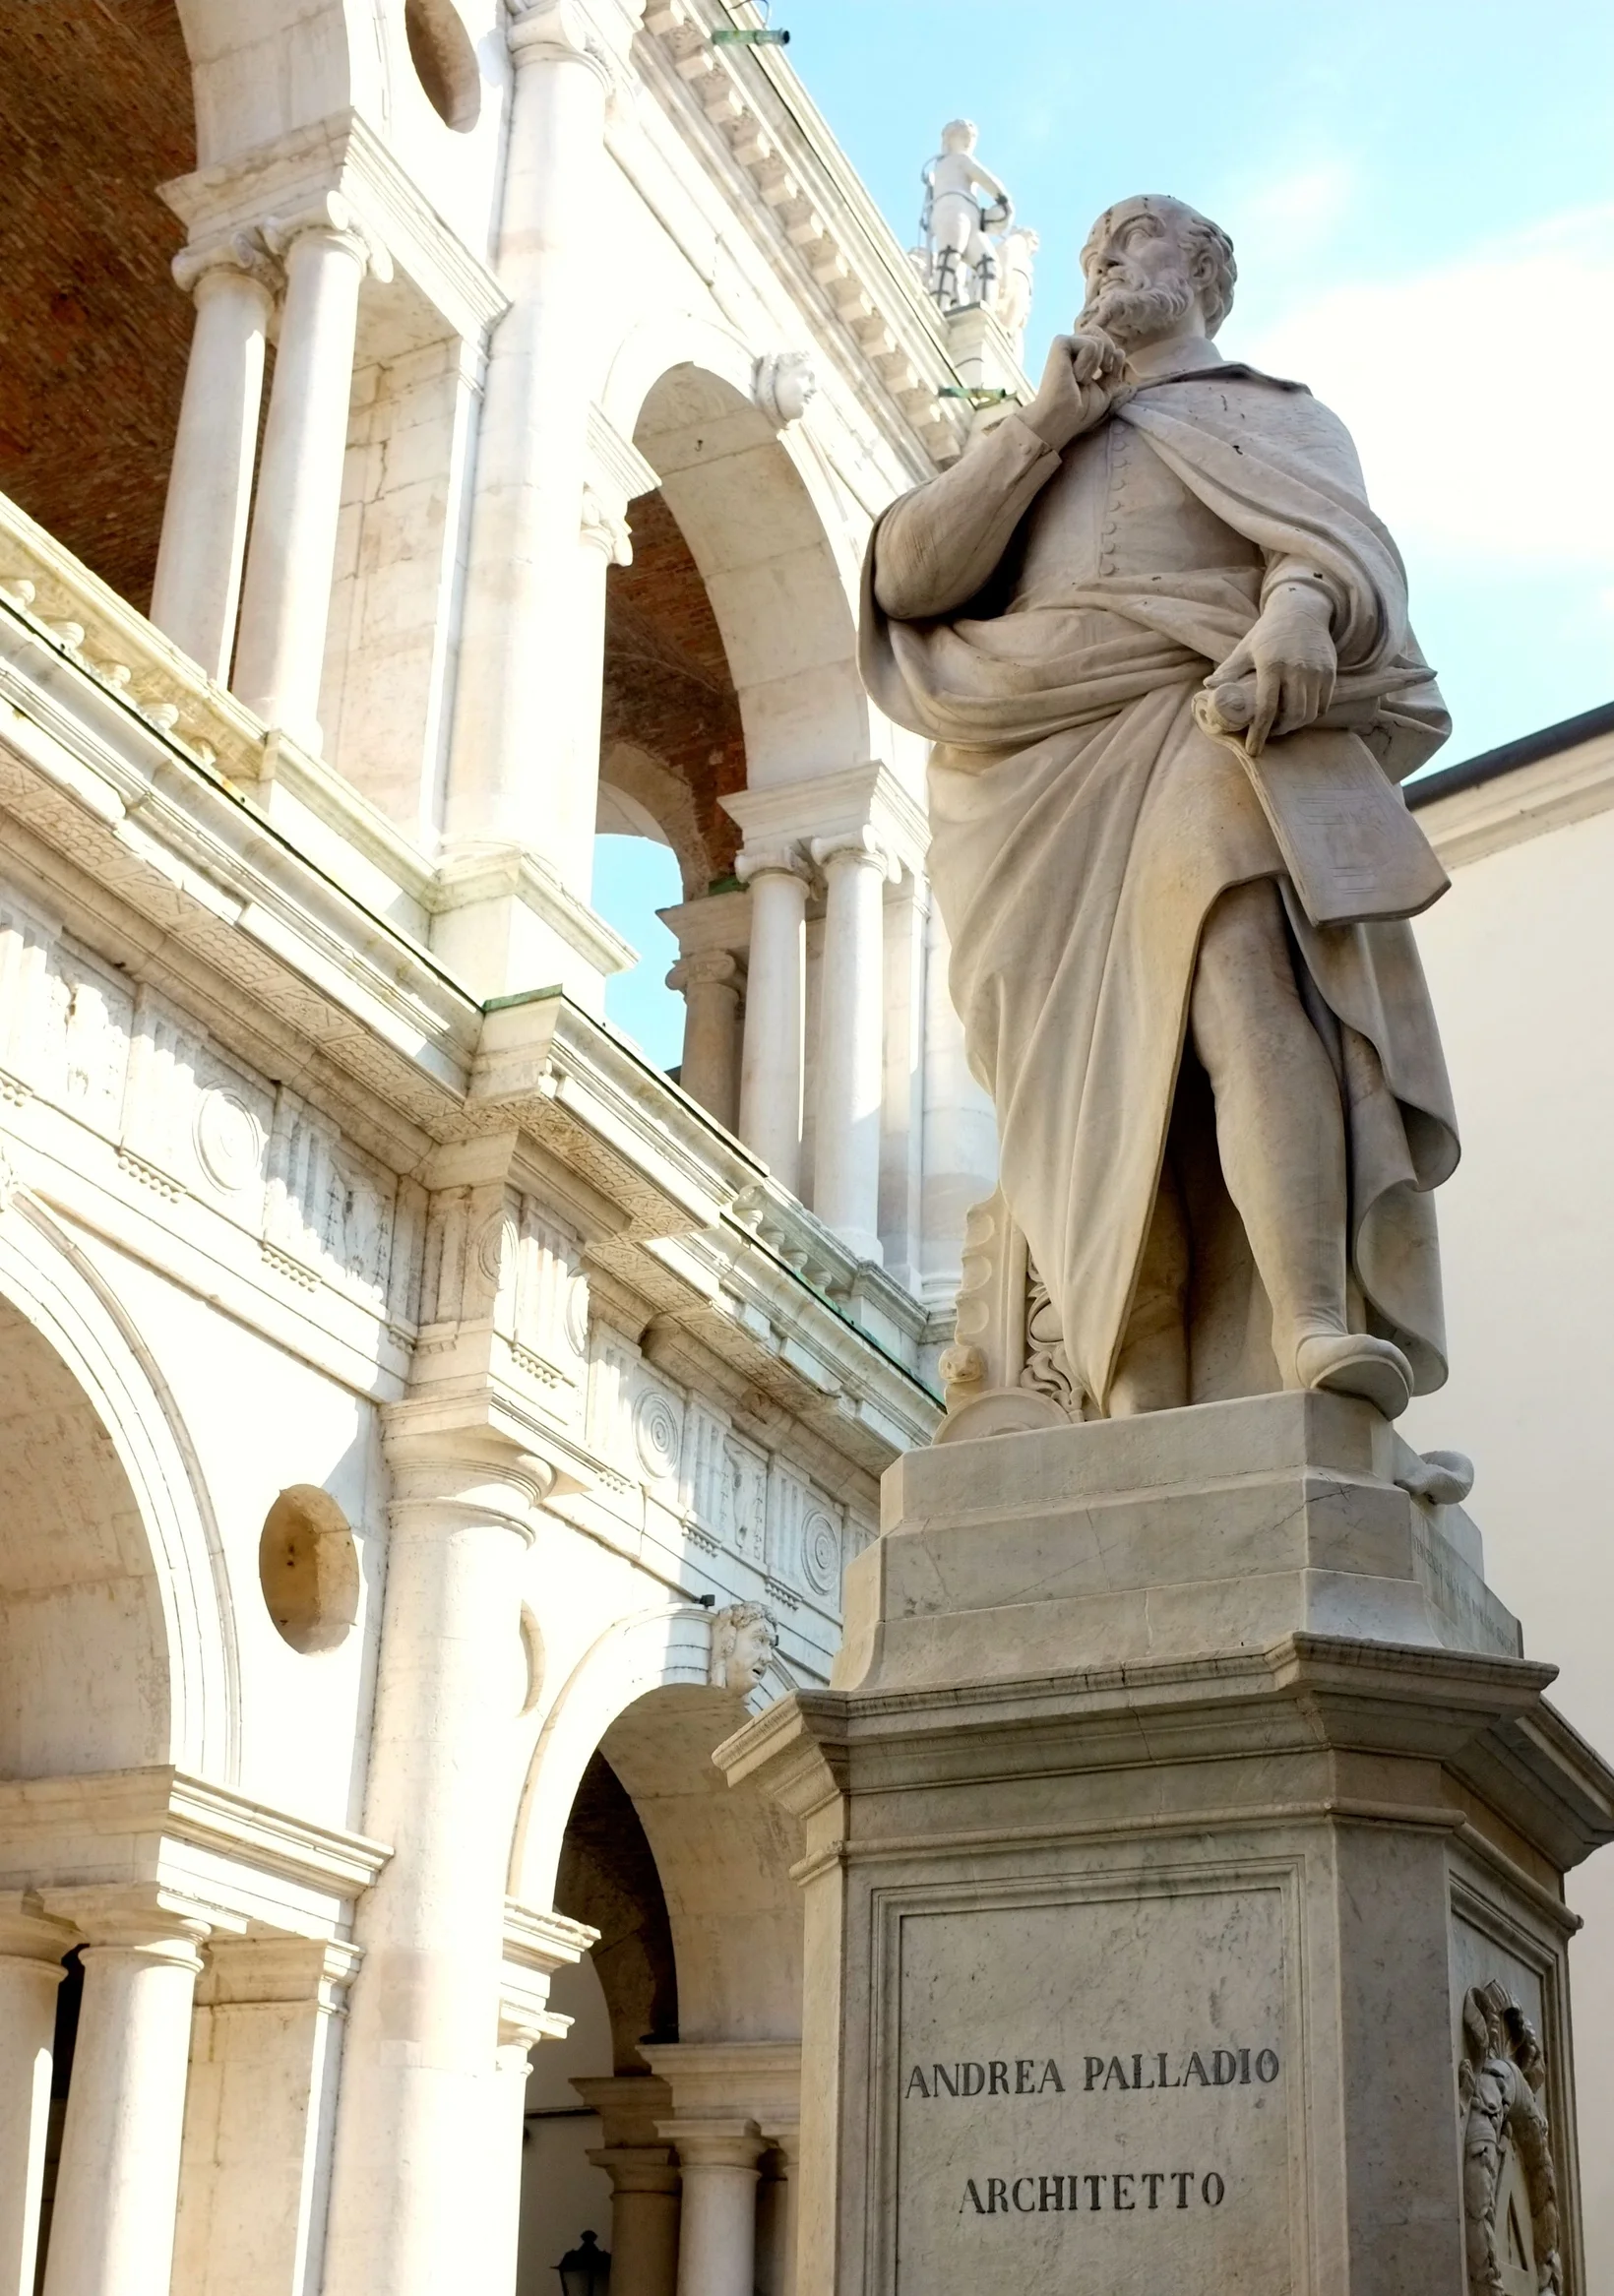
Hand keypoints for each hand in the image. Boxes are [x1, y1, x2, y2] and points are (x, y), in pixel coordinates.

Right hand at [1020, 331, 1122, 451]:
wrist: (1062, 420)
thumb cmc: (1079, 411)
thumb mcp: (1104, 390)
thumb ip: (1113, 371)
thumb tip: (1119, 351)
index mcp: (1079, 358)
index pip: (1095, 334)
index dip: (1103, 324)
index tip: (1111, 316)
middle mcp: (1071, 350)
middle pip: (1099, 333)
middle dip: (1108, 353)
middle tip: (1097, 375)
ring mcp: (1065, 345)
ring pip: (1098, 340)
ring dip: (1095, 365)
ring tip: (1079, 380)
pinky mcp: (1060, 343)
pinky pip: (1089, 345)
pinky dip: (1088, 364)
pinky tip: (1074, 376)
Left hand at [1208, 583, 1336, 754]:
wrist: (1302, 610)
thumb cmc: (1268, 632)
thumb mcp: (1246, 648)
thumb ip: (1229, 669)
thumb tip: (1208, 687)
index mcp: (1271, 666)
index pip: (1266, 709)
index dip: (1259, 733)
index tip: (1253, 749)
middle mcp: (1296, 670)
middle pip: (1292, 716)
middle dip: (1279, 731)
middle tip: (1268, 733)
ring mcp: (1316, 672)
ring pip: (1309, 713)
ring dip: (1295, 725)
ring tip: (1283, 724)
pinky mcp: (1329, 672)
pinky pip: (1322, 704)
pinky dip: (1311, 714)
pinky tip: (1299, 713)